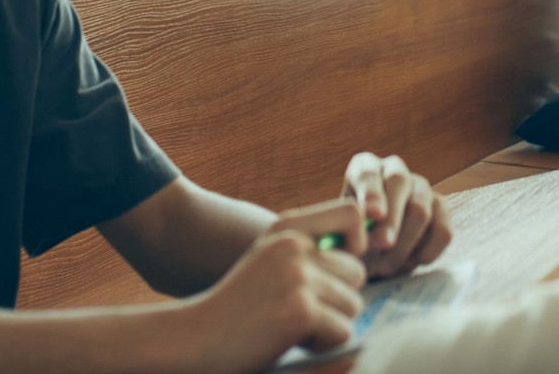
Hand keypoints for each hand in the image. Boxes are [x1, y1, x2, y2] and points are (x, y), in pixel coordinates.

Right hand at [179, 198, 367, 372]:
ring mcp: (297, 277)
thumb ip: (308, 252)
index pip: (352, 213)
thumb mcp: (269, 262)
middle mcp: (294, 245)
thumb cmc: (237, 307)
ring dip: (330, 325)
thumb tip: (363, 250)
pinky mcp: (300, 311)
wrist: (195, 338)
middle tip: (301, 313)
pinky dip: (323, 345)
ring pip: (353, 305)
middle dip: (338, 299)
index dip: (356, 243)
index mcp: (287, 228)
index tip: (335, 270)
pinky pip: (343, 331)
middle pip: (357, 272)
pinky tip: (290, 341)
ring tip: (292, 328)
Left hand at [342, 153, 452, 279]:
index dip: (371, 192)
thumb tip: (361, 236)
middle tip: (383, 244)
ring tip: (385, 268)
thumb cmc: (352, 239)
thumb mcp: (344, 233)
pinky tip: (406, 265)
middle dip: (391, 217)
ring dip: (404, 244)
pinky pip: (443, 231)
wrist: (372, 254)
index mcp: (364, 168)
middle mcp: (394, 170)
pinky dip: (426, 253)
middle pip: (399, 182)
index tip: (372, 216)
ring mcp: (421, 188)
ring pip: (421, 210)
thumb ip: (349, 232)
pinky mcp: (441, 210)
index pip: (368, 172)